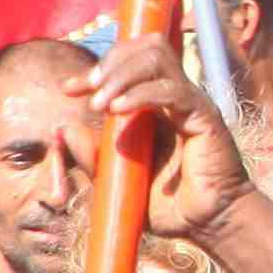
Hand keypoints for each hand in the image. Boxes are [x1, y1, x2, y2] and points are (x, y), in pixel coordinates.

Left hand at [75, 42, 241, 240]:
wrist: (207, 225)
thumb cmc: (167, 204)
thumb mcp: (117, 180)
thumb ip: (93, 157)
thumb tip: (65, 127)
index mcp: (155, 104)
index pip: (129, 62)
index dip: (98, 68)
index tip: (68, 89)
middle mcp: (173, 95)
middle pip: (145, 47)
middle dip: (110, 62)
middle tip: (88, 88)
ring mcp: (190, 102)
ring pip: (156, 58)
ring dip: (121, 74)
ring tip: (100, 104)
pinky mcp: (205, 116)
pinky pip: (172, 90)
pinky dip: (141, 94)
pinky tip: (118, 111)